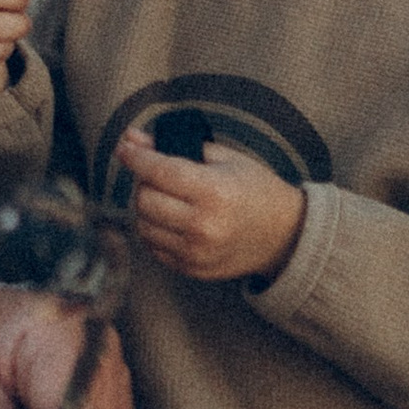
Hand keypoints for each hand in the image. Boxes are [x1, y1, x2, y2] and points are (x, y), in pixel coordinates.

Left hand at [116, 125, 307, 284]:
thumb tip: (132, 138)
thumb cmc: (255, 189)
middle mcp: (203, 226)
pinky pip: (154, 247)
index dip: (135, 156)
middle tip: (156, 173)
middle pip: (145, 200)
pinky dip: (154, 230)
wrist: (285, 235)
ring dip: (146, 207)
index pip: (158, 172)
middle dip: (143, 181)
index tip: (124, 146)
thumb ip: (176, 147)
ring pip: (144, 226)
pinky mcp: (193, 269)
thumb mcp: (224, 158)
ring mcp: (197, 252)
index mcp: (214, 192)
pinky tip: (169, 218)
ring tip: (164, 196)